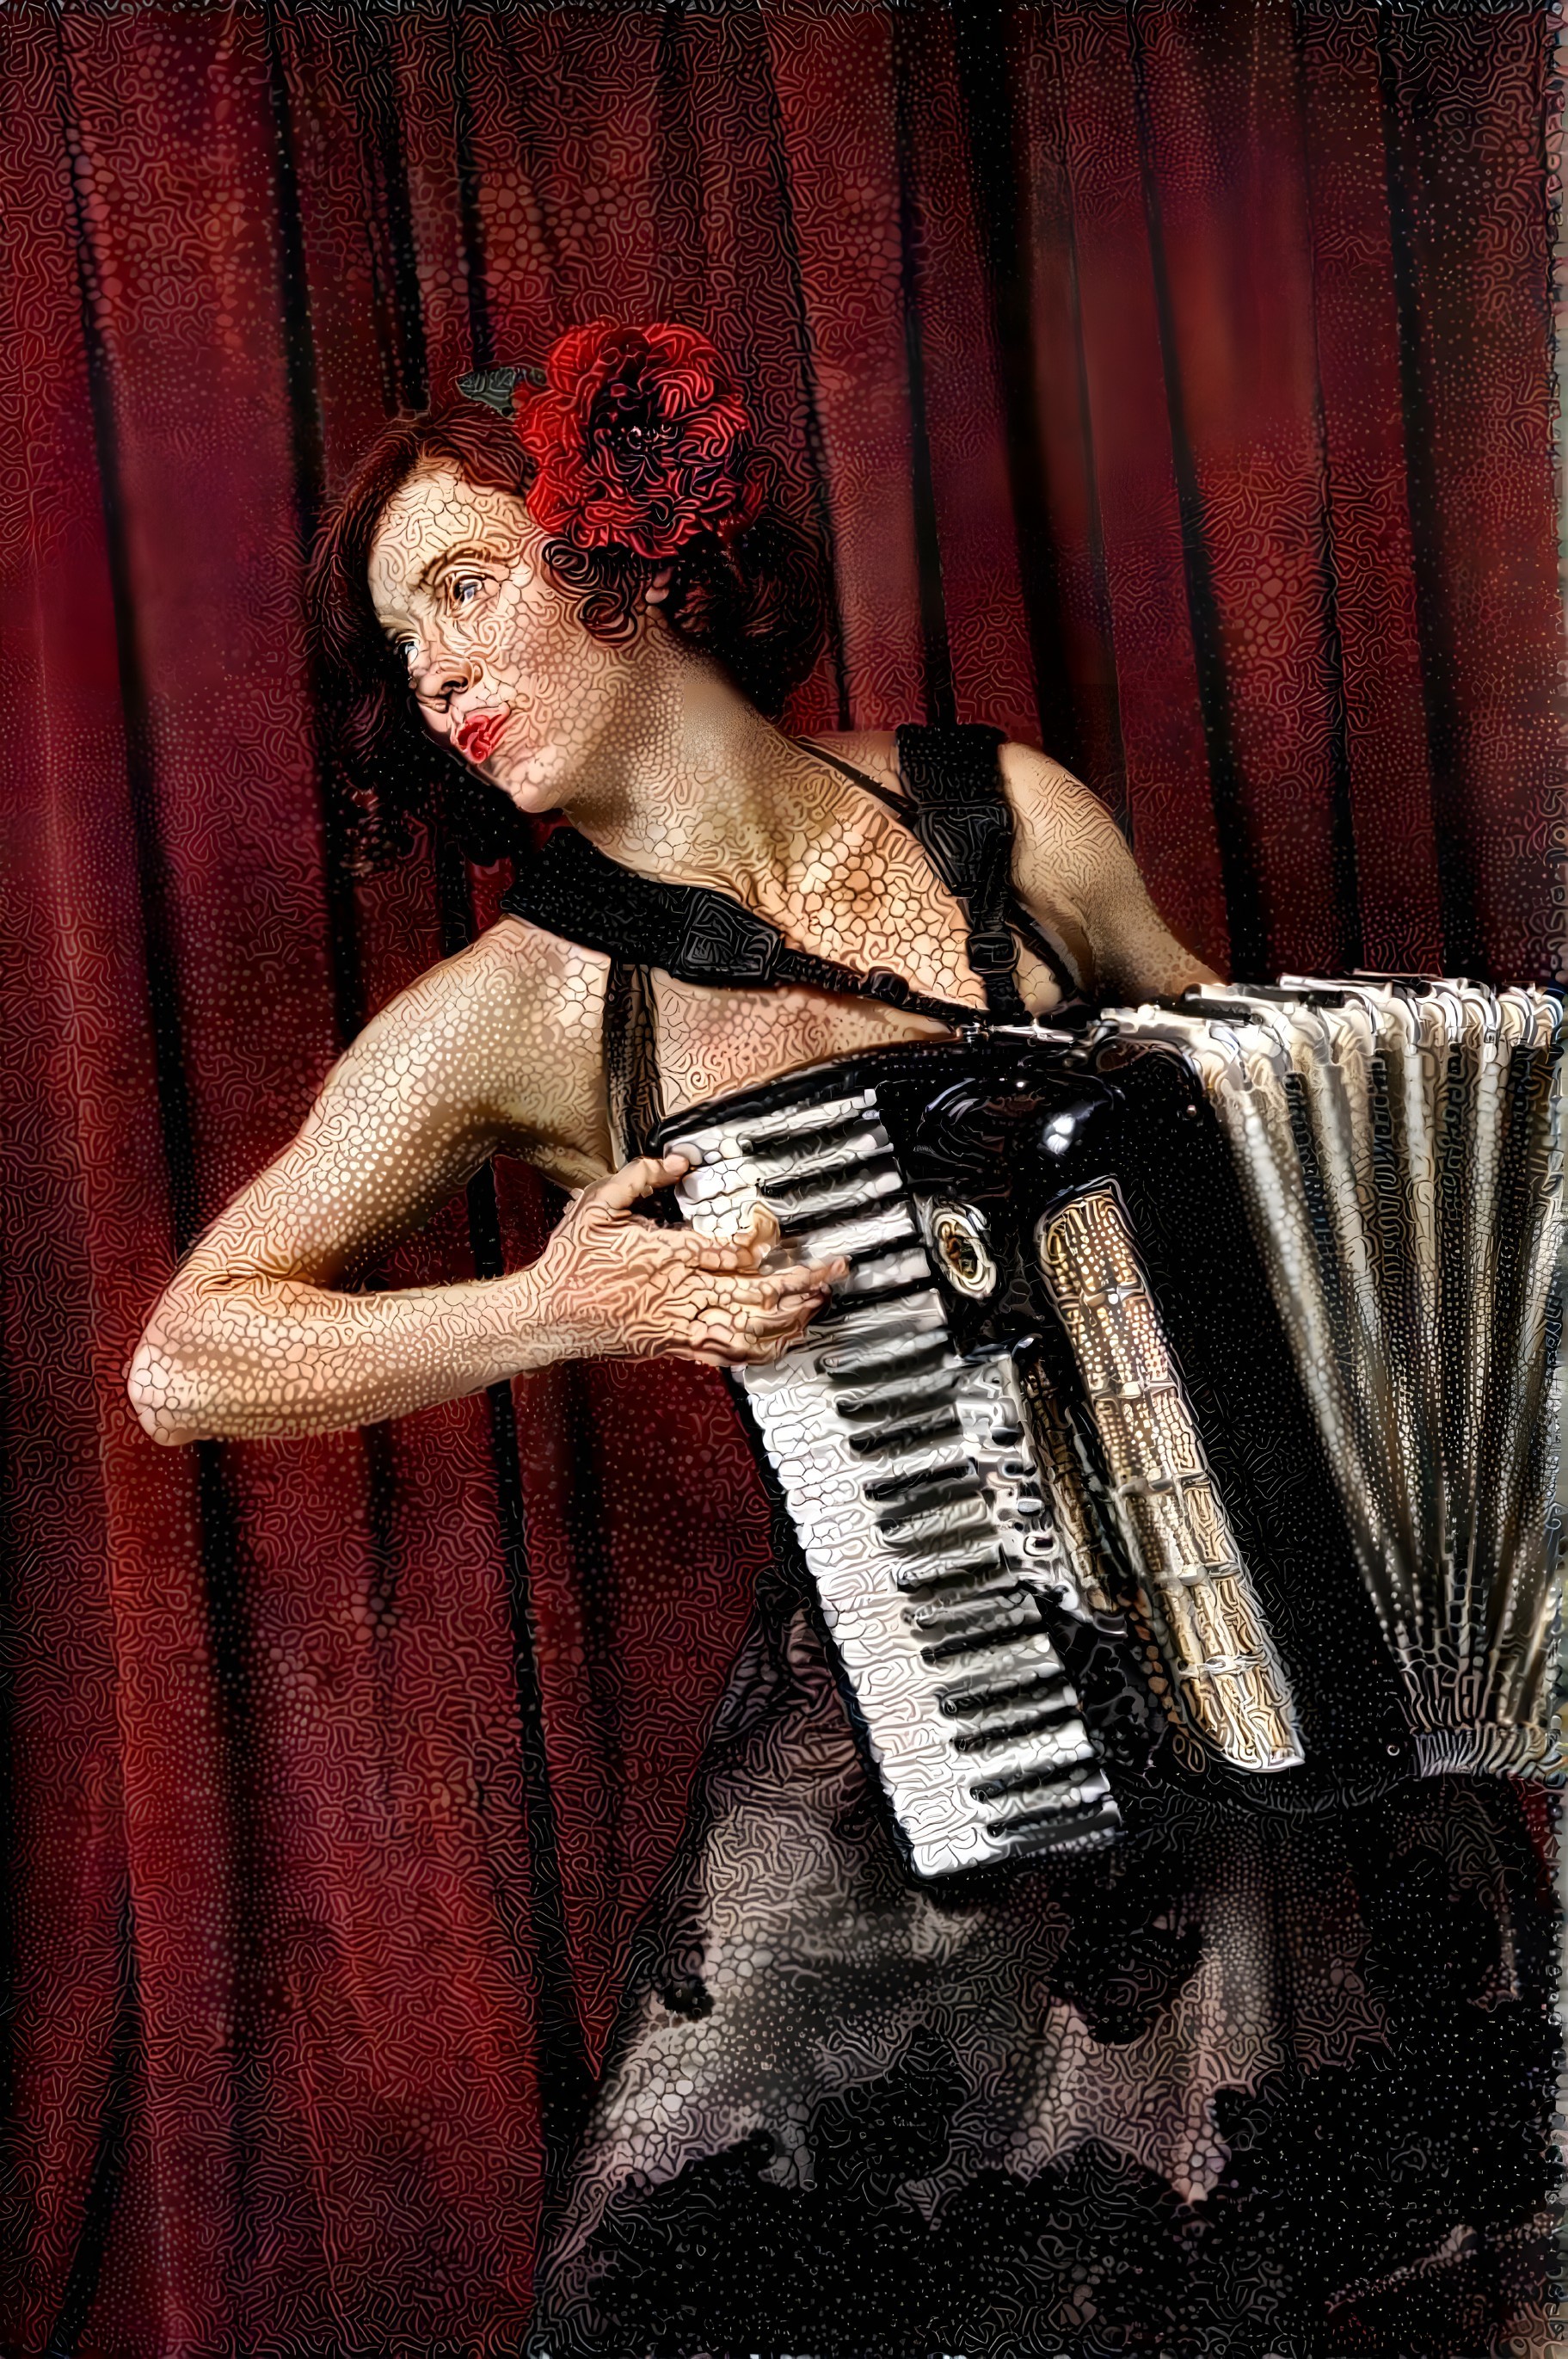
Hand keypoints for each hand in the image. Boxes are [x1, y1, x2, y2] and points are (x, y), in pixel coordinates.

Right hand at [528, 1152, 844, 1368]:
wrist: (549, 1314)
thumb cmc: (572, 1260)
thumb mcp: (597, 1203)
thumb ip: (640, 1176)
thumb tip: (680, 1160)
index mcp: (667, 1253)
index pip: (732, 1249)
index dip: (762, 1240)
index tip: (773, 1225)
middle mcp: (682, 1290)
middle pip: (756, 1289)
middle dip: (801, 1279)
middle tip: (834, 1269)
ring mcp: (680, 1321)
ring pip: (748, 1324)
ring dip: (790, 1315)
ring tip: (820, 1302)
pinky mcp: (675, 1344)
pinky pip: (726, 1351)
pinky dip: (759, 1349)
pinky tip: (783, 1341)